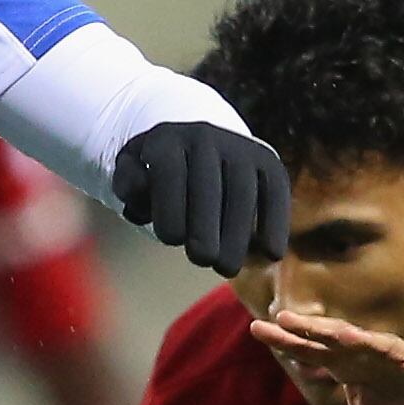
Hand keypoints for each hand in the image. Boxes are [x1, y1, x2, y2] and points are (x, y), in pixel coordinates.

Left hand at [110, 121, 289, 274]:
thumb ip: (128, 185)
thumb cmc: (158, 170)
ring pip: (242, 194)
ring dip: (237, 236)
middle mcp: (206, 137)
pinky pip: (274, 191)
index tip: (170, 240)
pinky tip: (271, 254)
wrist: (195, 136)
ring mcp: (240, 147)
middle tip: (203, 260)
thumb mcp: (132, 169)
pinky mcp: (267, 159)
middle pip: (208, 189)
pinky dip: (275, 223)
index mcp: (167, 138)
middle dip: (206, 230)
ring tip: (227, 268)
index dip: (170, 211)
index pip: (169, 174)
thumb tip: (141, 204)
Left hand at [252, 308, 403, 404]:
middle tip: (286, 317)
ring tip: (346, 336)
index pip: (318, 352)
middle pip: (345, 341)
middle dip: (317, 330)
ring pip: (390, 350)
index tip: (257, 327)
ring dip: (370, 344)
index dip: (290, 341)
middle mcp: (381, 358)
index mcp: (358, 368)